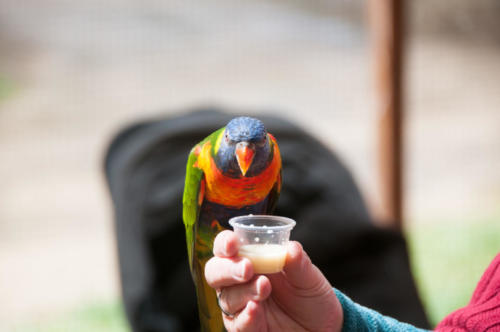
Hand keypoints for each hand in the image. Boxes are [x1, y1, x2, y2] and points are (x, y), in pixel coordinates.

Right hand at [205, 230, 342, 331]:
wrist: (321, 327)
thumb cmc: (310, 297)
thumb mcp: (309, 278)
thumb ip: (299, 263)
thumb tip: (291, 247)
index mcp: (250, 260)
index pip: (227, 248)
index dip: (224, 243)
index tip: (233, 242)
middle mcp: (239, 282)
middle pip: (215, 272)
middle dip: (228, 268)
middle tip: (247, 268)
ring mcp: (240, 307)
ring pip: (227, 298)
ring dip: (243, 291)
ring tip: (264, 287)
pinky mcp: (246, 329)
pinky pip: (238, 323)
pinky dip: (246, 316)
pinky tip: (255, 308)